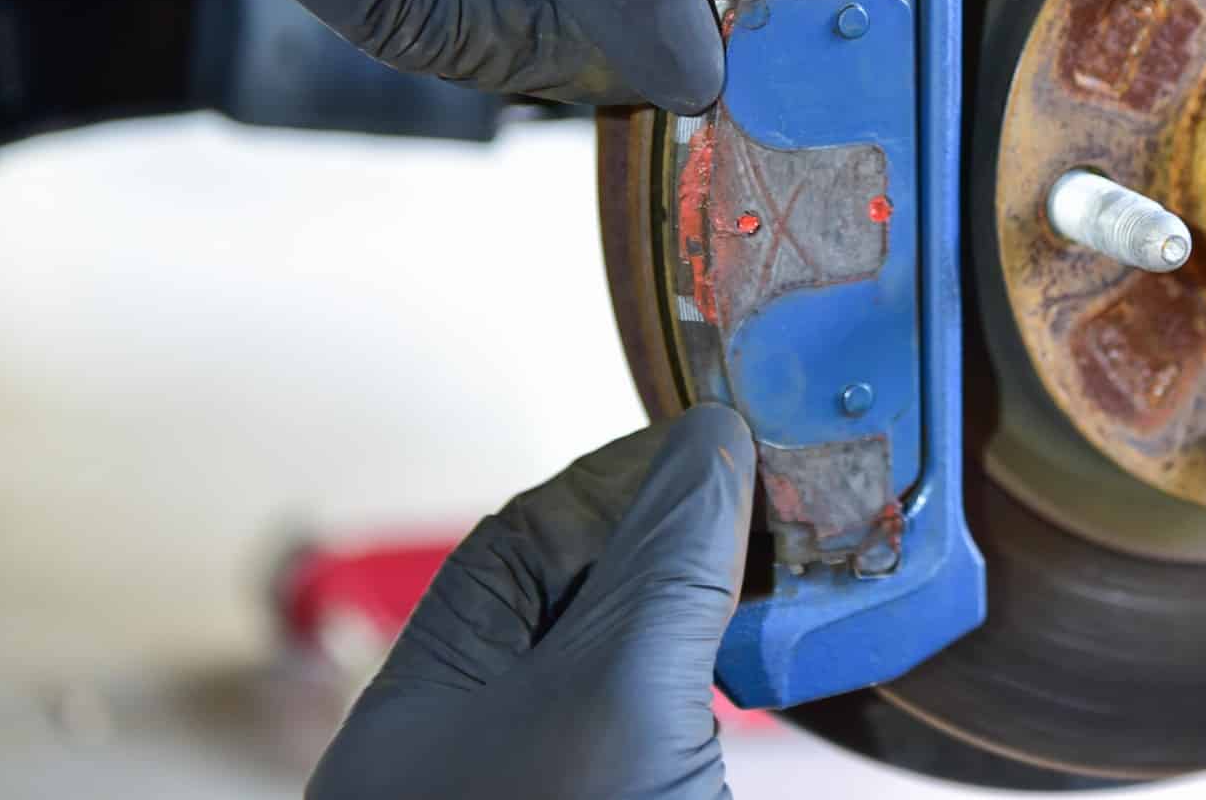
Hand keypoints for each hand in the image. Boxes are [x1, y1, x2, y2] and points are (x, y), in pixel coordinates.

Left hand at [308, 405, 754, 799]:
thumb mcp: (620, 692)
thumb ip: (662, 561)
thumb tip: (708, 439)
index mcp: (418, 716)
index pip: (512, 549)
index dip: (614, 485)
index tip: (705, 448)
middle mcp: (475, 750)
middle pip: (578, 600)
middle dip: (672, 542)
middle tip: (760, 497)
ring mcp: (554, 784)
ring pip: (633, 664)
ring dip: (709, 609)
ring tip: (786, 567)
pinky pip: (674, 723)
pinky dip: (727, 677)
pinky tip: (782, 653)